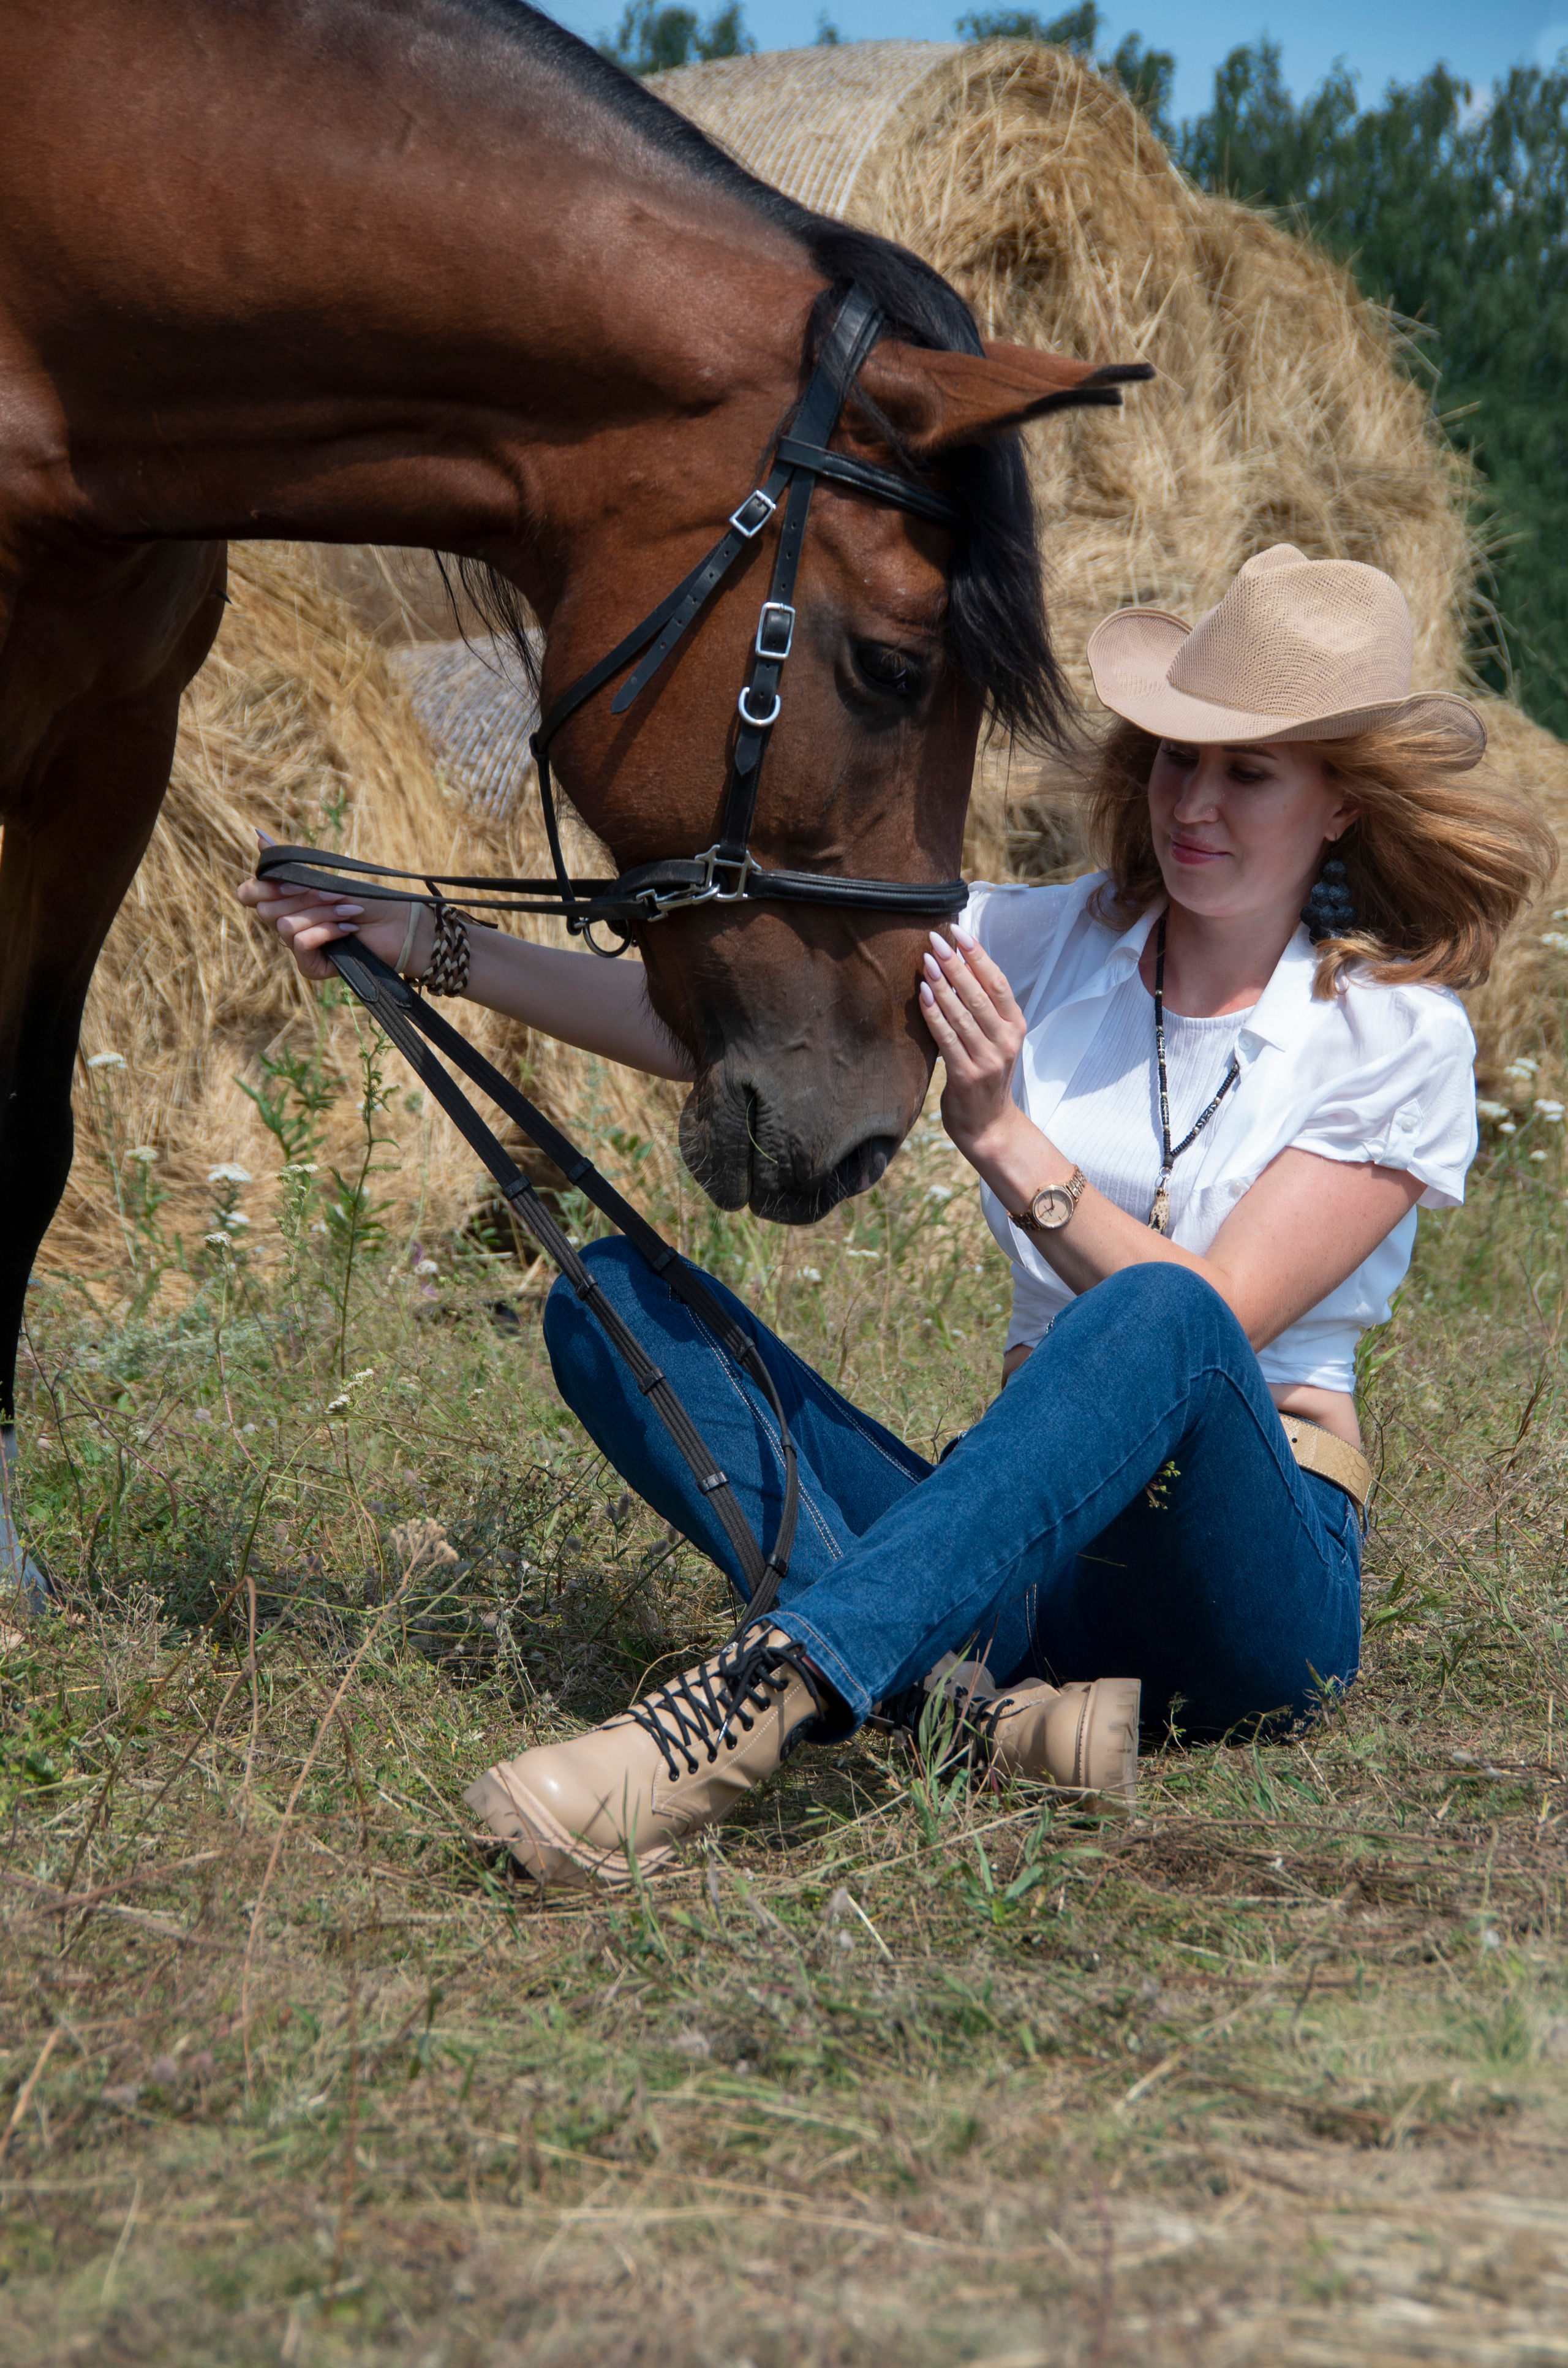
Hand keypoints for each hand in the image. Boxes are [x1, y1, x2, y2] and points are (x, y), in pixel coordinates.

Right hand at [235, 832, 427, 982]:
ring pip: (286, 927)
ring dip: (322, 914)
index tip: (292, 881)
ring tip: (349, 913)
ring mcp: (298, 947)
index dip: (262, 887)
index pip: (248, 894)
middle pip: (266, 910)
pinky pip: (301, 944)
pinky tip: (348, 930)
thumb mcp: (323, 878)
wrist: (399, 925)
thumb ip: (289, 865)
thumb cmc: (365, 899)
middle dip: (303, 897)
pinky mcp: (311, 967)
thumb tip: (257, 834)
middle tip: (333, 896)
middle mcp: (286, 924)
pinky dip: (326, 932)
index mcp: (284, 901)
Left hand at [918, 926, 1026, 1157]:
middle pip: (979, 993)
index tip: (958, 931)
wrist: (988, 1125)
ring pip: (962, 1013)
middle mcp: (1006, 1040)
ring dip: (942, 984)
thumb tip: (956, 964)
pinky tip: (922, 995)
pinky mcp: (966, 1075)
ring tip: (926, 960)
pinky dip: (934, 1014)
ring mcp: (988, 1059)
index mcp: (1015, 1025)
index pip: (997, 982)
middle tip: (935, 939)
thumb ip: (983, 1008)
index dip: (978, 954)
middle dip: (955, 963)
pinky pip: (947, 1038)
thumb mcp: (995, 1038)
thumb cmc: (986, 1073)